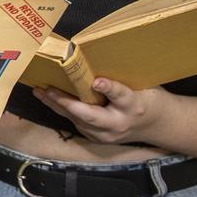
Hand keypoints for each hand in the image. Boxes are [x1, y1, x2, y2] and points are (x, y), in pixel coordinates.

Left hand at [33, 78, 169, 144]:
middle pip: (91, 115)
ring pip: (78, 121)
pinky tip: (47, 98)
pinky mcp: (97, 138)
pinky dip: (61, 110)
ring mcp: (107, 135)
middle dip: (68, 104)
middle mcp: (119, 123)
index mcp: (135, 105)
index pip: (122, 96)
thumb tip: (96, 58)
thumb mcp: (143, 84)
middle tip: (49, 90)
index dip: (109, 88)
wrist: (157, 125)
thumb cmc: (148, 97)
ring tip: (39, 91)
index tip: (98, 81)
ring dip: (57, 106)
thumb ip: (123, 78)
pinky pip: (76, 123)